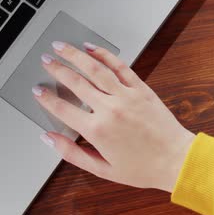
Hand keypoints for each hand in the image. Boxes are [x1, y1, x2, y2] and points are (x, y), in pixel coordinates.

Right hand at [33, 41, 194, 191]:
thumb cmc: (143, 167)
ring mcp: (127, 96)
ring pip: (95, 68)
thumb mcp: (102, 169)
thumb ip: (72, 153)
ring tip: (62, 45)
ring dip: (75, 55)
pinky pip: (120, 67)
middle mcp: (110, 109)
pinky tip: (93, 48)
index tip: (38, 90)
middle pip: (75, 82)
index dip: (46, 98)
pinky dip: (105, 55)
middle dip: (56, 68)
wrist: (175, 159)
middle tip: (46, 60)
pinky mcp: (142, 89)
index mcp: (97, 130)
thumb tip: (50, 138)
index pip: (62, 108)